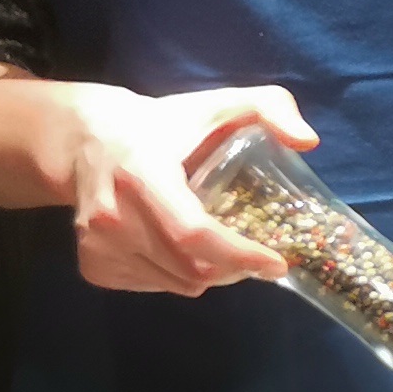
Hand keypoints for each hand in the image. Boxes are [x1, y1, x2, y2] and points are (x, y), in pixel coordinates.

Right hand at [59, 84, 317, 297]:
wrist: (84, 141)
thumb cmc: (163, 125)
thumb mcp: (216, 104)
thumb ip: (269, 107)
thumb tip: (309, 141)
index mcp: (143, 174)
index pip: (193, 233)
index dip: (239, 255)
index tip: (277, 263)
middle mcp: (113, 215)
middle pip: (189, 268)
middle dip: (235, 268)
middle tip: (258, 256)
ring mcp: (98, 245)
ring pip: (175, 283)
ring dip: (209, 275)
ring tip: (221, 249)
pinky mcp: (92, 265)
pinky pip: (153, 287)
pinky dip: (178, 278)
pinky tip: (181, 250)